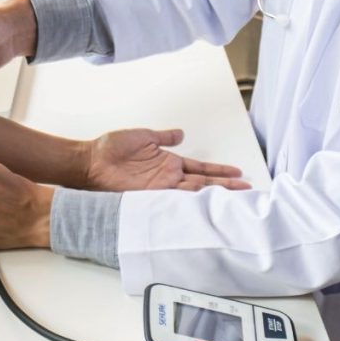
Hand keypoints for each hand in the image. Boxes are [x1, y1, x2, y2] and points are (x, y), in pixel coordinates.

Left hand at [85, 128, 249, 191]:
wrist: (91, 160)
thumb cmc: (112, 148)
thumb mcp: (143, 136)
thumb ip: (163, 136)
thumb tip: (180, 134)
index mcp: (169, 162)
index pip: (200, 167)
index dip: (219, 170)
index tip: (238, 173)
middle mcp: (168, 177)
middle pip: (203, 182)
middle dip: (225, 186)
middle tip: (247, 191)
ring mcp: (160, 187)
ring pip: (193, 192)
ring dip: (213, 195)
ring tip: (234, 199)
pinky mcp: (149, 195)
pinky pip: (173, 199)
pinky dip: (189, 203)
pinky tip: (205, 206)